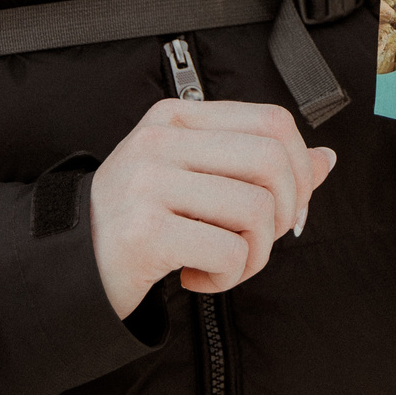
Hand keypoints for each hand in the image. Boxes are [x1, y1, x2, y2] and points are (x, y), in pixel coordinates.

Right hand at [88, 99, 335, 314]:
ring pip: (255, 212)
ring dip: (254, 255)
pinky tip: (196, 279)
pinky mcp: (145, 233)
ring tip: (225, 265)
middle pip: (271, 162)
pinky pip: (228, 254)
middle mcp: (160, 140)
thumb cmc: (142, 221)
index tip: (292, 208)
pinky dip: (227, 279)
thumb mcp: (196, 177)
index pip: (271, 121)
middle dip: (286, 212)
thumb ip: (257, 166)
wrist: (69, 267)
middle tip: (260, 242)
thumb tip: (326, 159)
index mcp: (177, 115)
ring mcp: (149, 183)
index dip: (300, 168)